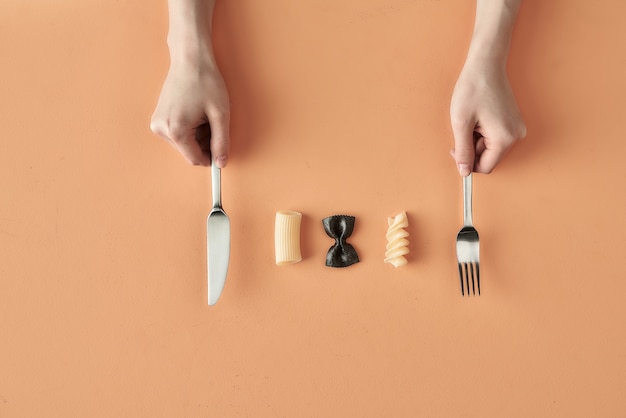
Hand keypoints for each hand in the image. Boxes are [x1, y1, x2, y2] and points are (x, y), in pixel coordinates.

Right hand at [151, 58, 229, 167]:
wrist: (189, 59)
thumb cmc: (205, 82)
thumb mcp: (220, 114)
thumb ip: (221, 142)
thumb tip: (221, 162)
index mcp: (176, 130)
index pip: (196, 159)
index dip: (212, 157)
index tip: (221, 154)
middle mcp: (162, 129)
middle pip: (190, 151)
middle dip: (205, 141)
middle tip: (212, 120)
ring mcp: (157, 124)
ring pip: (185, 143)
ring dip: (198, 134)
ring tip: (202, 112)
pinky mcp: (158, 118)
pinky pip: (178, 133)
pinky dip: (190, 127)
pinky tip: (193, 110)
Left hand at [450, 61, 525, 175]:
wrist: (486, 64)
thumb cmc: (473, 89)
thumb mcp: (461, 123)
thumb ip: (463, 151)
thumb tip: (464, 172)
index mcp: (504, 139)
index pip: (485, 167)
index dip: (467, 162)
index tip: (456, 147)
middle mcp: (516, 136)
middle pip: (488, 157)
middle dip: (472, 147)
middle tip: (463, 127)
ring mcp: (516, 128)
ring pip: (490, 147)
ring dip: (476, 138)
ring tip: (472, 119)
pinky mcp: (514, 121)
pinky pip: (495, 136)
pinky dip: (483, 131)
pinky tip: (479, 116)